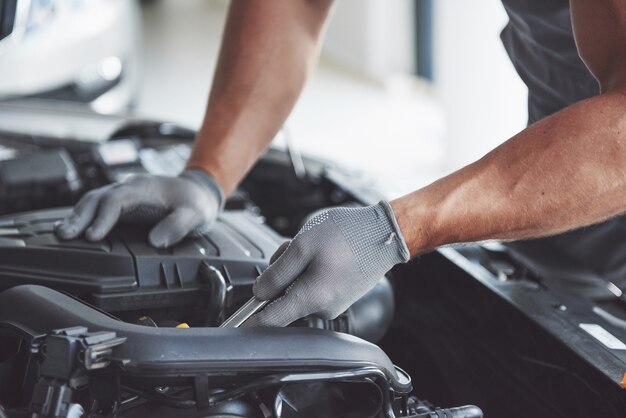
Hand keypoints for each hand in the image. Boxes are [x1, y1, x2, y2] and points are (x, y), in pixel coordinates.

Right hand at [56, 169, 222, 247]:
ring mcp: (125, 192)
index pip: (117, 200)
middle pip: (98, 197)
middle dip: (80, 216)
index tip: (92, 236)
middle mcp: (130, 187)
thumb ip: (177, 226)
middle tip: (65, 235)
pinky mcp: (123, 200)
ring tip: (63, 233)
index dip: (103, 218)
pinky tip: (73, 227)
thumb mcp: (195, 215)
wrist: (199, 190)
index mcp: (145, 189)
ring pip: (94, 199)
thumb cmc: (195, 202)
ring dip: (77, 215)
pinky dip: (84, 214)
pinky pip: (98, 204)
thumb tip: (155, 242)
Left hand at [244, 201, 409, 326]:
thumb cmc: (348, 235)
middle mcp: (323, 309)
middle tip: (297, 248)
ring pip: (298, 289)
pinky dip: (312, 270)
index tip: (233, 327)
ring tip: (318, 248)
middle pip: (283, 299)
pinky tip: (327, 254)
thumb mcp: (303, 245)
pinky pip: (314, 287)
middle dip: (282, 274)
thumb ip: (276, 272)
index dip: (248, 322)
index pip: (270, 320)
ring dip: (298, 269)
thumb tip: (259, 293)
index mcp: (311, 298)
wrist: (385, 233)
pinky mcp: (341, 297)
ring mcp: (334, 304)